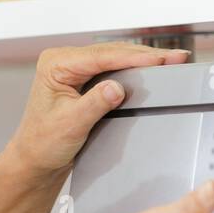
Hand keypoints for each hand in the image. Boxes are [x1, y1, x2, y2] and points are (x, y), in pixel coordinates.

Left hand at [6, 43, 190, 178]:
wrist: (36, 160)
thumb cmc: (43, 143)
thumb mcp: (71, 124)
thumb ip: (95, 104)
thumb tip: (117, 87)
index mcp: (55, 64)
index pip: (101, 56)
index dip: (134, 57)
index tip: (160, 59)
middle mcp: (64, 61)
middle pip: (112, 52)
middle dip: (145, 55)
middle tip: (176, 57)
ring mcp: (74, 68)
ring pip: (115, 58)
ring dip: (142, 60)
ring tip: (171, 60)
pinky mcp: (84, 79)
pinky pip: (113, 68)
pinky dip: (134, 69)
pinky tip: (152, 68)